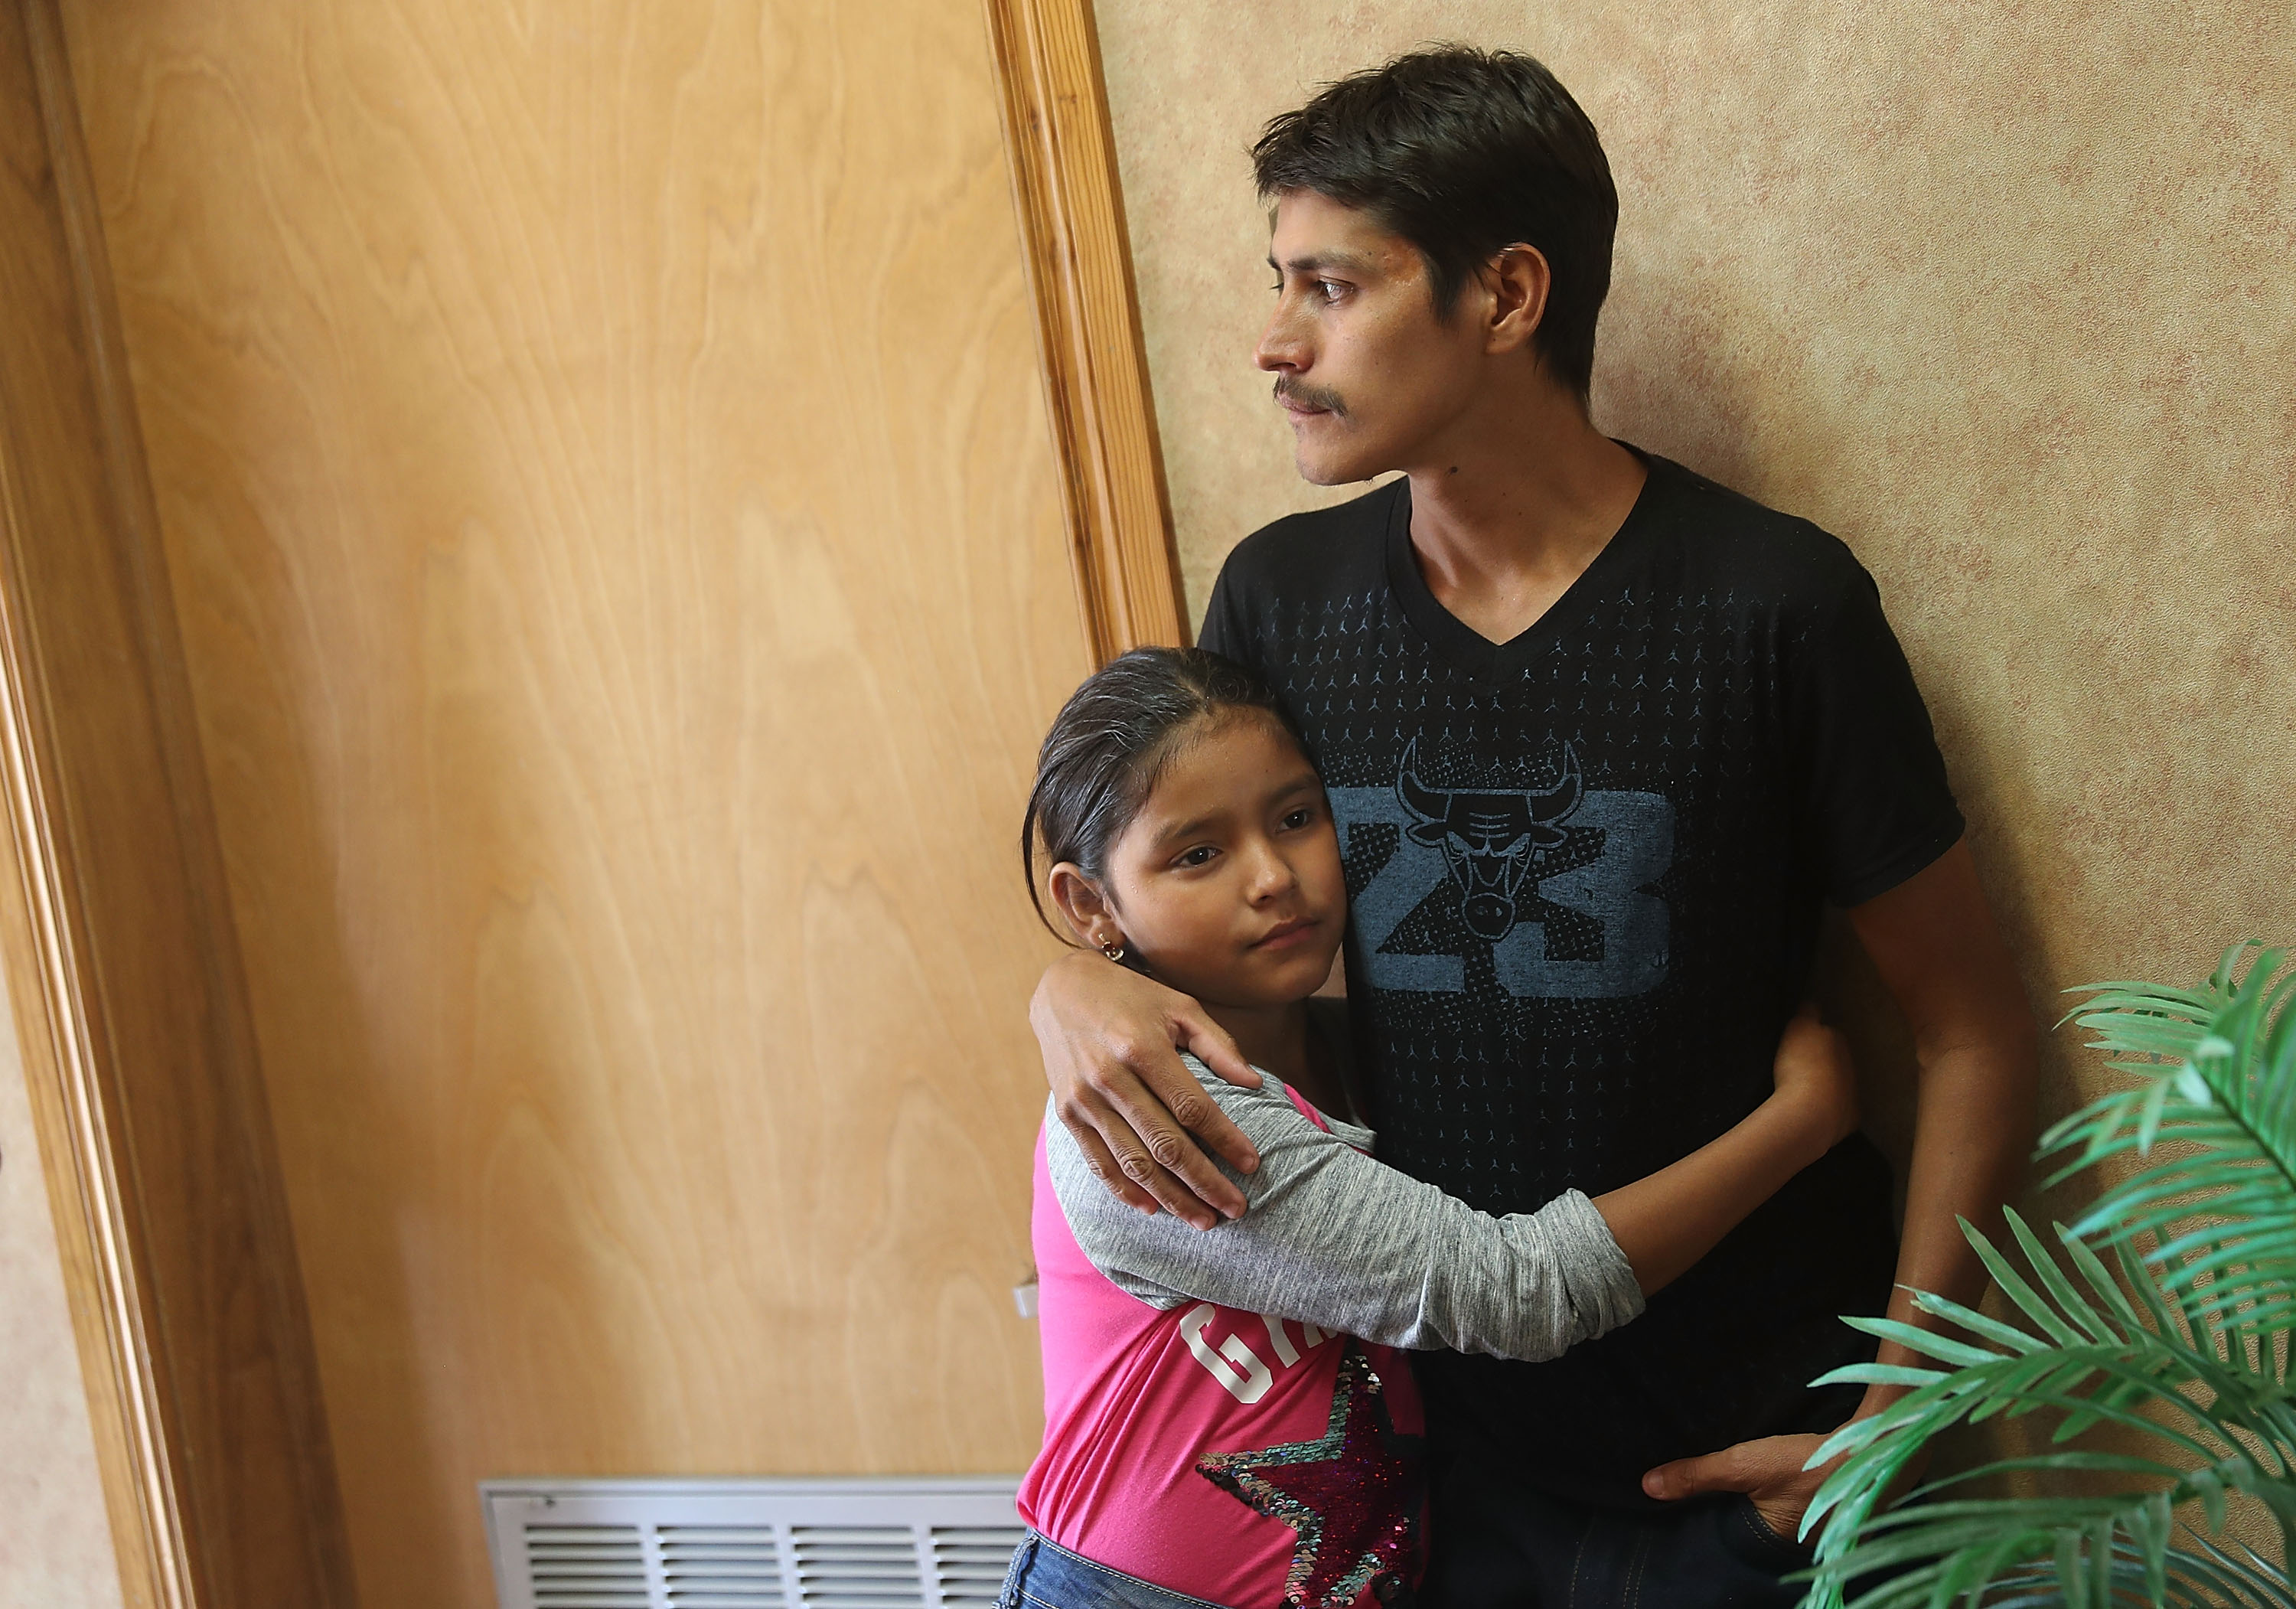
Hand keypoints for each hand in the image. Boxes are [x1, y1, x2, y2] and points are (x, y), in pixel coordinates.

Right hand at [1030, 949, 1262, 1228]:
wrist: (1061, 989)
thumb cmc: (1132, 997)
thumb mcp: (1180, 1005)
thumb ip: (1218, 1045)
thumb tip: (1256, 1084)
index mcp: (1143, 1048)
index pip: (1192, 1108)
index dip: (1225, 1140)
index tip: (1252, 1164)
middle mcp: (1110, 1078)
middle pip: (1165, 1145)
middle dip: (1205, 1182)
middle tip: (1237, 1208)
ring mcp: (1084, 1100)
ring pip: (1133, 1163)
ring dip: (1171, 1198)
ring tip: (1204, 1219)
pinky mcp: (1067, 1114)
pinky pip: (1098, 1162)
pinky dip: (1126, 1190)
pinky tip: (1153, 1209)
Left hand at [1643, 1432, 1832, 1546]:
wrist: (1871, 1449)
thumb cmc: (1806, 1464)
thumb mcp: (1744, 1467)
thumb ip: (1697, 1476)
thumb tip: (1648, 1486)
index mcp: (1771, 1547)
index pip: (1727, 1544)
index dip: (1708, 1528)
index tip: (1683, 1513)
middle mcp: (1793, 1547)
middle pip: (1748, 1533)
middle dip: (1729, 1518)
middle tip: (1704, 1497)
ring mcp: (1813, 1529)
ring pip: (1769, 1520)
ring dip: (1753, 1506)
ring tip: (1730, 1490)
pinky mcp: (1824, 1507)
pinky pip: (1788, 1507)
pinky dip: (1775, 1497)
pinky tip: (1768, 1482)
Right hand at [1769, 1003, 1857, 1158]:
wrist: (1811, 1112)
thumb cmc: (1801, 1067)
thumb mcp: (1798, 1029)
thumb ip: (1808, 1014)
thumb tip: (1813, 1004)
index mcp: (1837, 1042)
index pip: (1829, 1032)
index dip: (1816, 1035)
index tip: (1802, 1041)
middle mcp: (1851, 1066)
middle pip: (1838, 1059)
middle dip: (1826, 1061)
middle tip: (1803, 1066)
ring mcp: (1853, 1094)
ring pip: (1842, 1085)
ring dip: (1830, 1085)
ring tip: (1808, 1090)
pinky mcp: (1850, 1119)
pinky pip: (1841, 1111)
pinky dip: (1832, 1110)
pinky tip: (1816, 1113)